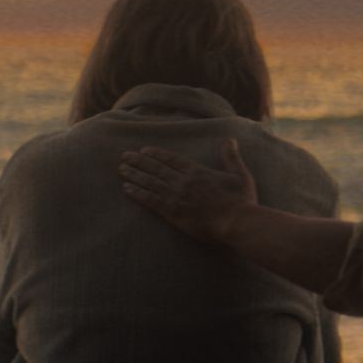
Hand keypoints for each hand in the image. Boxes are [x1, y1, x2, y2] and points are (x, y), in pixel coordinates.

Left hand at [118, 138, 258, 242]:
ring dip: (134, 174)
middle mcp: (183, 181)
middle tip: (124, 156)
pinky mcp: (172, 212)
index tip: (143, 150)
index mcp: (197, 171)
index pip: (171, 159)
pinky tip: (126, 188)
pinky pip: (150, 200)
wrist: (236, 223)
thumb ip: (231, 157)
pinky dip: (137, 193)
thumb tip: (230, 140)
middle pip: (156, 168)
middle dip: (138, 161)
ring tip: (121, 169)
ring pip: (149, 182)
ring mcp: (176, 196)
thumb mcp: (240, 175)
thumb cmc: (241, 201)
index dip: (156, 154)